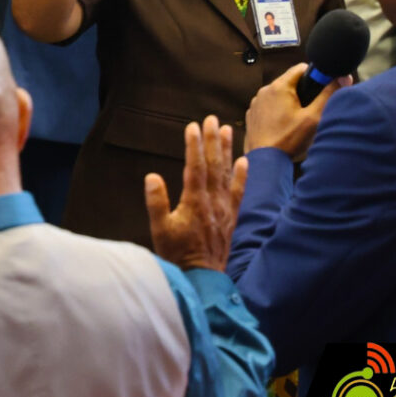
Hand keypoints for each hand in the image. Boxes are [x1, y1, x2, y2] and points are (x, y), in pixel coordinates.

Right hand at [145, 115, 247, 271]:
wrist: (201, 278)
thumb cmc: (177, 253)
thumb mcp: (160, 229)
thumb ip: (157, 202)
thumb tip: (152, 176)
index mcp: (194, 202)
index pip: (195, 167)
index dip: (194, 145)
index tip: (192, 126)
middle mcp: (212, 201)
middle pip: (213, 165)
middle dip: (212, 140)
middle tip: (211, 118)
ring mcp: (224, 209)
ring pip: (226, 173)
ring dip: (226, 150)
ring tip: (227, 130)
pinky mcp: (231, 217)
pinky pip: (238, 192)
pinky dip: (241, 176)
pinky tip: (243, 161)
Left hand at [244, 61, 351, 156]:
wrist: (264, 160)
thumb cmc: (288, 140)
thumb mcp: (313, 118)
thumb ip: (328, 95)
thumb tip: (343, 78)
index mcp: (279, 87)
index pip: (300, 68)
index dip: (315, 76)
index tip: (322, 88)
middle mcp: (264, 91)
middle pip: (290, 82)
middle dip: (303, 91)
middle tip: (312, 109)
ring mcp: (256, 102)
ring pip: (279, 95)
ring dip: (290, 102)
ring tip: (299, 120)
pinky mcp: (253, 114)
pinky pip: (269, 105)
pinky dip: (278, 111)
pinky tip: (285, 126)